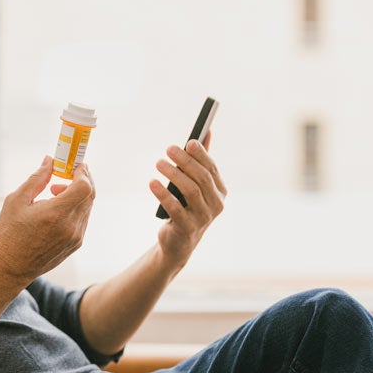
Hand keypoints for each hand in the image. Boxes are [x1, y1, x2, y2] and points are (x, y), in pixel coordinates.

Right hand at [0, 157, 94, 281]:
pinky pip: (83, 218)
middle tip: (66, 174)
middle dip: (81, 179)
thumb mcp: (17, 201)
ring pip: (87, 207)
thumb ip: (36, 179)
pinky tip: (56, 210)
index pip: (84, 187)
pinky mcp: (76, 243)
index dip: (82, 172)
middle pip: (89, 195)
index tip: (75, 165)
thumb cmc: (11, 233)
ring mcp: (76, 237)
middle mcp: (70, 226)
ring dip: (77, 194)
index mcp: (56, 214)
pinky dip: (75, 208)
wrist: (12, 267)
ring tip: (54, 194)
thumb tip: (50, 161)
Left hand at [150, 133, 226, 266]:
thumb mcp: (195, 184)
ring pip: (190, 191)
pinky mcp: (187, 228)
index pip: (211, 169)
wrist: (178, 241)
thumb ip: (201, 160)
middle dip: (185, 161)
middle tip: (169, 149)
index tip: (189, 142)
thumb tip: (206, 131)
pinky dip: (163, 194)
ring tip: (158, 163)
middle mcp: (216, 205)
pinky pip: (175, 208)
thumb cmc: (187, 206)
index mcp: (220, 191)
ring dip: (173, 174)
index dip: (201, 154)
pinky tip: (152, 182)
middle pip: (201, 178)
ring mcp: (203, 218)